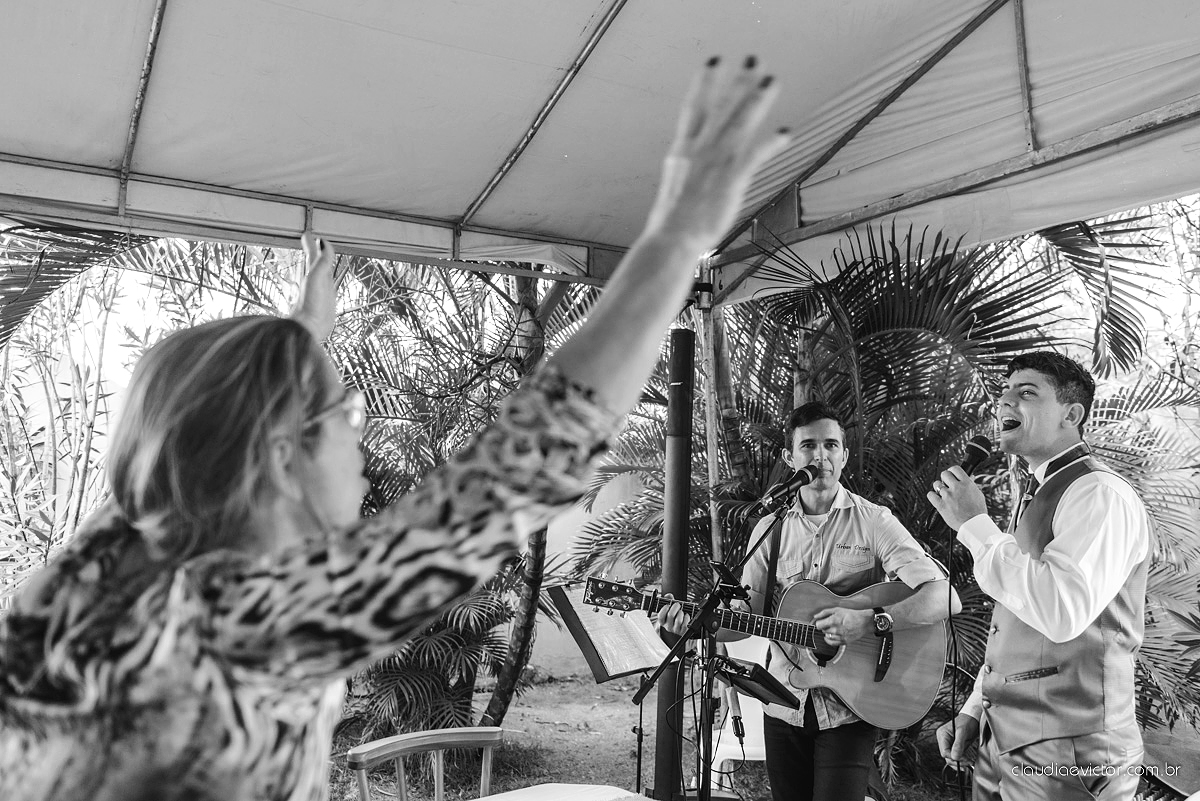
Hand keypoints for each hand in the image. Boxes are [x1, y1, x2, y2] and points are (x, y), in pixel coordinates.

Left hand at [290, 232, 336, 340]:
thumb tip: (322, 241)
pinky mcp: (327, 303)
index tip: (307, 233)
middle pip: (317, 261)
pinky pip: (329, 287)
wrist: (309, 329)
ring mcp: (322, 292)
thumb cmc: (309, 305)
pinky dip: (330, 280)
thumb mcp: (316, 278)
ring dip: (323, 264)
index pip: (312, 253)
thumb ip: (321, 260)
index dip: (310, 243)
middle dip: (316, 250)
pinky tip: (329, 283)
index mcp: (312, 273)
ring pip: (323, 273)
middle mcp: (317, 281)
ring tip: (324, 257)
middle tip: (315, 240)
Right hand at [643, 56, 789, 249]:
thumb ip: (687, 169)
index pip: (694, 108)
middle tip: (753, 58)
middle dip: (738, 81)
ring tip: (771, 80)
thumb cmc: (672, 222)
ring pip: (739, 123)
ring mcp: (715, 163)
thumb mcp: (675, 186)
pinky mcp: (731, 180)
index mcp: (682, 151)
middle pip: (721, 107)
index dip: (704, 82)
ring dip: (756, 100)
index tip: (713, 61)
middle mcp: (698, 150)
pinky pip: (755, 155)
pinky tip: (785, 131)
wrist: (670, 239)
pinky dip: (771, 142)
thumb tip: (691, 165)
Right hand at [655, 594, 689, 638]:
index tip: (668, 605)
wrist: (683, 625)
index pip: (660, 616)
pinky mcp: (683, 632)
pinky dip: (687, 618)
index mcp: (663, 621)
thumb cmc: (676, 615)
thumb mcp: (671, 608)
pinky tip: (686, 616)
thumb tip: (668, 595)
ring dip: (681, 613)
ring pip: (678, 620)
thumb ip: (669, 601)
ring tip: (681, 611)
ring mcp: (675, 630)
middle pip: (670, 616)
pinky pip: (685, 624)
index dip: (664, 609)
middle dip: (675, 607)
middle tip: (678, 604)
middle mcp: (668, 627)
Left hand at [812, 606, 871, 645]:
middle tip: (829, 623)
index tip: (821, 621)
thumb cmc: (852, 615)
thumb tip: (815, 616)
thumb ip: (824, 612)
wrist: (864, 622)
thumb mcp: (837, 609)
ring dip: (828, 633)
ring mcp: (840, 637)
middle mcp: (836, 630)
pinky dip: (829, 640)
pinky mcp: (844, 642)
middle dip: (824, 627)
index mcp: (833, 621)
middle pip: (823, 631)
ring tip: (833, 628)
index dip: (819, 623)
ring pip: (827, 637)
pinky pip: (832, 643)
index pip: (818, 625)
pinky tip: (830, 636)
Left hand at [927, 465, 987, 530]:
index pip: (955, 468)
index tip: (952, 475)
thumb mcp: (978, 494)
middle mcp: (956, 488)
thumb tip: (969, 477)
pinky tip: (936, 498)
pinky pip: (930, 495)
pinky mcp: (941, 505)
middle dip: (945, 479)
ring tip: (943, 493)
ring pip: (936, 484)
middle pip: (944, 474)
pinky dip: (932, 496)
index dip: (952, 471)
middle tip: (947, 484)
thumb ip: (971, 485)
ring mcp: (948, 496)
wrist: (974, 525)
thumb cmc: (977, 512)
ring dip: (939, 488)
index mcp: (967, 483)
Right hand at [936, 713, 979, 770]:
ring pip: (951, 758)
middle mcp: (944, 740)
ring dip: (960, 763)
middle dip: (958, 761)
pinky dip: (962, 761)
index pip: (944, 751)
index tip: (964, 759)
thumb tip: (954, 757)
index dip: (953, 757)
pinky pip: (956, 757)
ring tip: (969, 763)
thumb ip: (958, 744)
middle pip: (947, 756)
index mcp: (942, 735)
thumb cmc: (967, 721)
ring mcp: (950, 744)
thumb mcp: (963, 732)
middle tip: (968, 762)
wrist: (974, 718)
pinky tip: (968, 762)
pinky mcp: (956, 747)